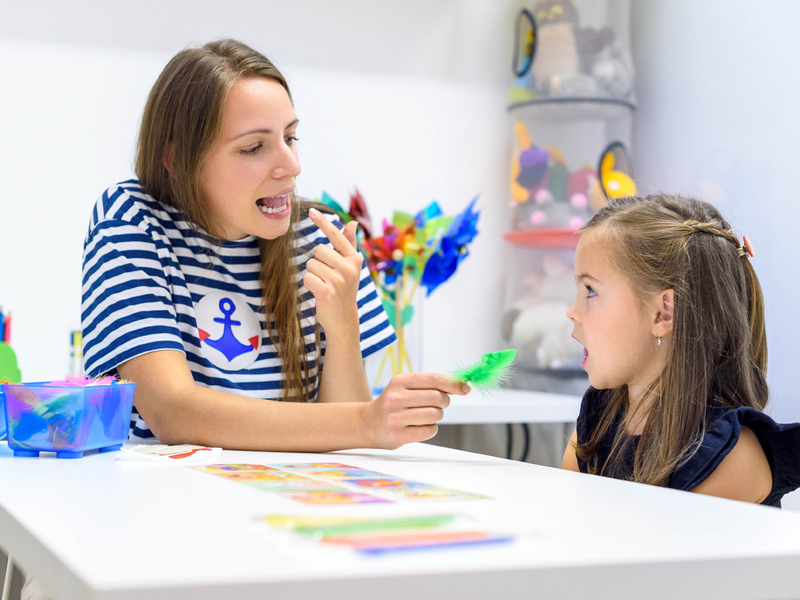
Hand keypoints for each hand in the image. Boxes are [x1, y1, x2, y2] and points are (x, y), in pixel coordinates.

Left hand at [304, 208, 362, 335]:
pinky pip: (307, 277)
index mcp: (354, 258)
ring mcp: (339, 279)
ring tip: (325, 285)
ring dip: (313, 274)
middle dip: (318, 262)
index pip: (336, 235)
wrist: (344, 319)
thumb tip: (352, 223)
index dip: (323, 222)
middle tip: (328, 276)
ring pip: (311, 264)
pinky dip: (309, 284)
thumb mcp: (350, 266)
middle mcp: (349, 267)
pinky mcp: (327, 291)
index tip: (311, 210)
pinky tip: (320, 292)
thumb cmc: (344, 289)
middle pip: (318, 250)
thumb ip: (349, 244)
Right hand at [363, 373, 470, 449]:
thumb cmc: (393, 404)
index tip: (465, 388)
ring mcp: (395, 417)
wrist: (367, 424)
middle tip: (438, 404)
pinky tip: (421, 426)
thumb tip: (459, 386)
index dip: (453, 384)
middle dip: (444, 402)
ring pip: (434, 414)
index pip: (433, 379)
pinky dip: (431, 428)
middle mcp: (395, 398)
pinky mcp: (398, 435)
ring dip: (437, 416)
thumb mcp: (405, 387)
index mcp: (399, 381)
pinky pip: (430, 430)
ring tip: (426, 416)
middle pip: (437, 397)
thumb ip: (430, 385)